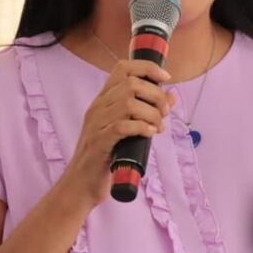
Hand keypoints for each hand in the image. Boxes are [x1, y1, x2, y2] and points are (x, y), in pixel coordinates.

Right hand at [61, 59, 176, 206]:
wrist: (81, 184)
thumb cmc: (105, 156)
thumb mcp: (127, 130)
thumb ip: (145, 112)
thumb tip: (171, 96)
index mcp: (103, 100)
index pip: (122, 68)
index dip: (147, 68)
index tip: (165, 78)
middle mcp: (98, 107)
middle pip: (131, 84)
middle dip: (156, 96)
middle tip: (164, 112)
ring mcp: (96, 124)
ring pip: (128, 103)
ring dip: (151, 114)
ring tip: (158, 127)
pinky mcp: (98, 142)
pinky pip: (122, 126)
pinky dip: (141, 128)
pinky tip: (150, 134)